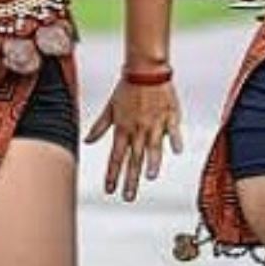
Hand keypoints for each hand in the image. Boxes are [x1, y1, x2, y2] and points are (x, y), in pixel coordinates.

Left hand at [85, 78, 183, 201]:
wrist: (144, 68)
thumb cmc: (126, 88)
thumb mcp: (110, 108)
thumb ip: (99, 126)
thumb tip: (86, 142)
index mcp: (123, 128)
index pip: (115, 156)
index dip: (112, 174)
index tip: (110, 190)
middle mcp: (138, 128)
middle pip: (134, 158)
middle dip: (130, 179)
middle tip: (128, 197)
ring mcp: (155, 122)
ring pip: (153, 146)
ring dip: (151, 161)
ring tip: (150, 177)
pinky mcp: (170, 114)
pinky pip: (173, 129)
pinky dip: (175, 139)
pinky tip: (177, 151)